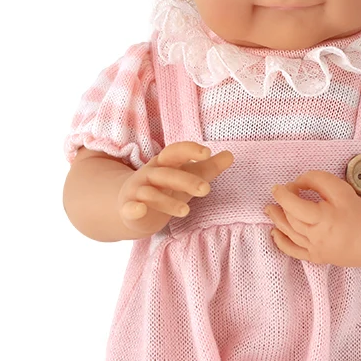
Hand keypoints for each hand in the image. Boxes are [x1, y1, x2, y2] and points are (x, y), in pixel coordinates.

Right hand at [117, 141, 233, 236]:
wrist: (135, 207)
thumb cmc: (166, 188)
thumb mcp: (187, 176)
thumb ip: (208, 168)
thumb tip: (231, 155)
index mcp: (165, 164)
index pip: (175, 152)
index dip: (189, 150)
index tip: (207, 153)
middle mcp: (150, 174)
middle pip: (166, 174)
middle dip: (186, 181)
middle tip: (206, 189)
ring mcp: (138, 191)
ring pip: (150, 193)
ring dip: (167, 202)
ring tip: (186, 211)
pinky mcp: (129, 209)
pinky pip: (129, 208)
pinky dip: (133, 208)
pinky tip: (141, 210)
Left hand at [263, 170, 360, 266]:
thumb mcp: (341, 189)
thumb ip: (318, 180)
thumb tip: (298, 182)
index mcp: (323, 219)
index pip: (294, 206)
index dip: (283, 194)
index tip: (279, 186)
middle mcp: (317, 237)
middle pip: (291, 219)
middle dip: (282, 205)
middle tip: (280, 193)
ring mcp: (316, 250)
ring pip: (289, 234)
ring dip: (277, 221)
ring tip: (270, 210)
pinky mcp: (318, 257)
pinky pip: (294, 252)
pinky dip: (281, 242)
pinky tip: (275, 233)